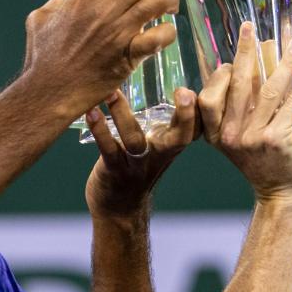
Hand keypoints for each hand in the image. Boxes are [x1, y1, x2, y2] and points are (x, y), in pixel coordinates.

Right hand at [23, 0, 179, 119]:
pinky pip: (160, 37)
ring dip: (170, 0)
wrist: (49, 93)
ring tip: (170, 5)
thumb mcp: (39, 20)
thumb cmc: (42, 59)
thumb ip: (56, 4)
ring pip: (158, 2)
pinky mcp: (128, 57)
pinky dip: (168, 32)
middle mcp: (103, 10)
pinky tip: (165, 32)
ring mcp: (117, 33)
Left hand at [84, 86, 198, 218]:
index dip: (199, 111)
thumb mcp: (157, 147)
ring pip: (135, 139)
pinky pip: (108, 149)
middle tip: (183, 92)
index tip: (193, 89)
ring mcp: (137, 164)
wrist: (120, 210)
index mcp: (171, 145)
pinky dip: (99, 130)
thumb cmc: (137, 168)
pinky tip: (91, 112)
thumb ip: (162, 122)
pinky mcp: (114, 170)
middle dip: (185, 116)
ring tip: (111, 92)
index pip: (194, 128)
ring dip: (122, 114)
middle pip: (181, 137)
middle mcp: (159, 154)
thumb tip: (156, 81)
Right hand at [199, 23, 291, 201]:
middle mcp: (227, 135)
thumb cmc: (262, 159)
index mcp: (212, 133)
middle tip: (250, 27)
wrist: (281, 192)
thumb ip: (236, 104)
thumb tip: (240, 61)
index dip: (222, 73)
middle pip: (238, 85)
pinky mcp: (276, 139)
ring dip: (285, 62)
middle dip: (245, 52)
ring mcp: (251, 138)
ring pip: (269, 90)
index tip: (234, 56)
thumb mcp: (239, 134)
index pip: (209, 95)